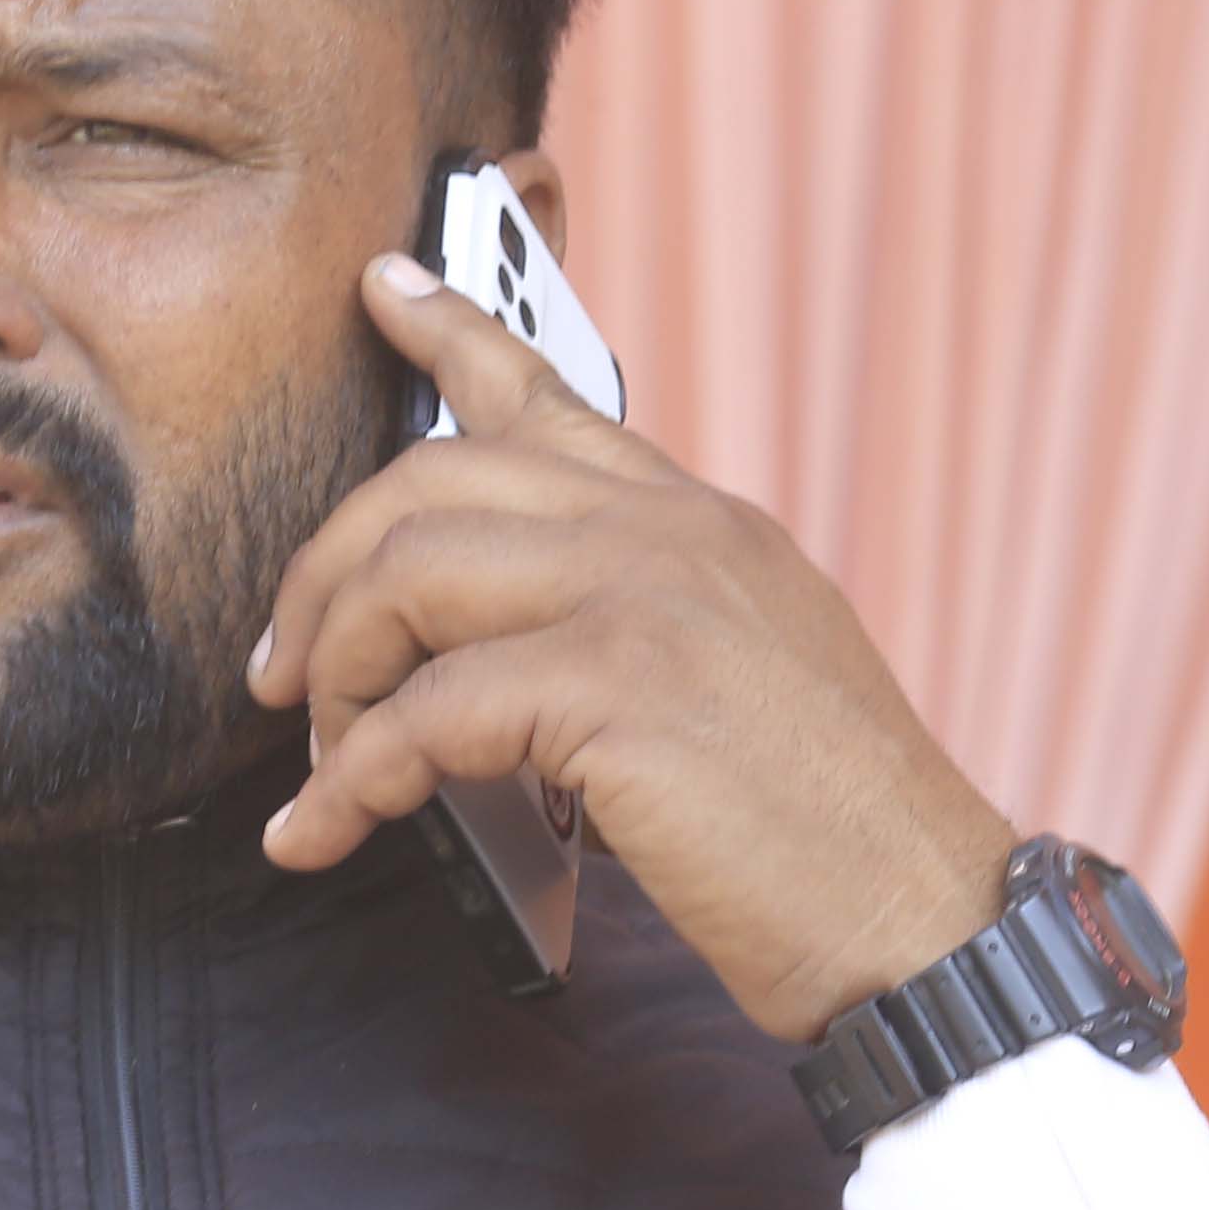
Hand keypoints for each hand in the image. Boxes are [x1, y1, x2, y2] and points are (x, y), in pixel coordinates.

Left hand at [251, 250, 1017, 1038]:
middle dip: (326, 574)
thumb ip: (639, 626)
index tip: (378, 291)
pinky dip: (350, 783)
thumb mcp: (744, 680)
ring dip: (333, 677)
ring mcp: (647, 598)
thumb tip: (498, 659)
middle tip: (283, 669)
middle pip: (432, 483)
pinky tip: (324, 834)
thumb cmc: (831, 838)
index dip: (450, 333)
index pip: (554, 400)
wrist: (925, 917)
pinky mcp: (615, 690)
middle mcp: (672, 532)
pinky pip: (422, 715)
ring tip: (318, 764)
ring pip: (410, 576)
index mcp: (701, 524)